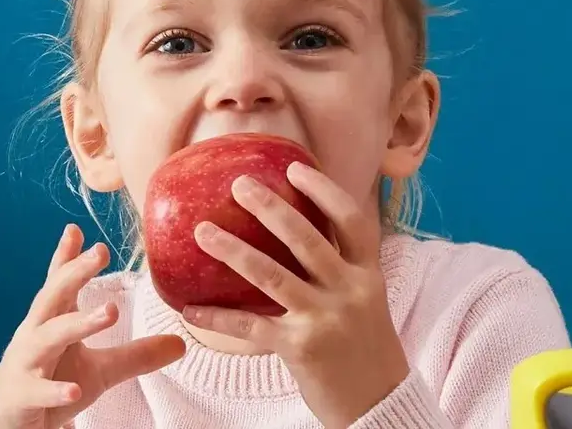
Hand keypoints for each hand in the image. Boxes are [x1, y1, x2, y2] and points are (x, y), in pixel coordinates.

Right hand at [0, 224, 185, 428]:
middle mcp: (34, 336)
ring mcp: (25, 364)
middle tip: (100, 252)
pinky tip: (74, 390)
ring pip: (48, 338)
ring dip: (77, 323)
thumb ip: (136, 354)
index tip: (77, 230)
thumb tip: (180, 343)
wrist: (5, 425)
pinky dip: (55, 390)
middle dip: (74, 274)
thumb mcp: (99, 371)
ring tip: (111, 312)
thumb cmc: (49, 385)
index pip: (58, 284)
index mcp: (50, 322)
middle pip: (52, 298)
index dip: (67, 258)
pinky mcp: (21, 396)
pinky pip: (39, 391)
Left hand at [180, 163, 408, 427]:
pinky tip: (191, 310)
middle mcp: (350, 292)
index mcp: (369, 275)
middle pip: (306, 239)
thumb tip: (293, 229)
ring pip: (272, 275)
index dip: (324, 190)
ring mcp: (325, 319)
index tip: (294, 167)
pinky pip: (251, 327)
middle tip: (238, 185)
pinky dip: (218, 318)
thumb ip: (339, 268)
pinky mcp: (301, 348)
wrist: (380, 406)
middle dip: (270, 207)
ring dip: (233, 251)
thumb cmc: (364, 346)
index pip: (352, 221)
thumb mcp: (365, 300)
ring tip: (201, 232)